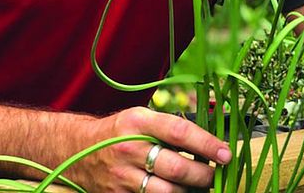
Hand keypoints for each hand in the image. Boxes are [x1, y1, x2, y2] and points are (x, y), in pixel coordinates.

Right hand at [79, 107, 230, 192]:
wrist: (78, 151)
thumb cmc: (119, 132)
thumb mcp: (141, 118)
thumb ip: (168, 128)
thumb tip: (207, 141)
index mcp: (138, 122)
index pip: (179, 132)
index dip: (206, 143)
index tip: (226, 153)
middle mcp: (130, 148)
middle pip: (176, 168)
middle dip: (203, 174)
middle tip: (216, 174)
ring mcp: (123, 176)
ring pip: (167, 192)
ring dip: (189, 191)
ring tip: (201, 186)